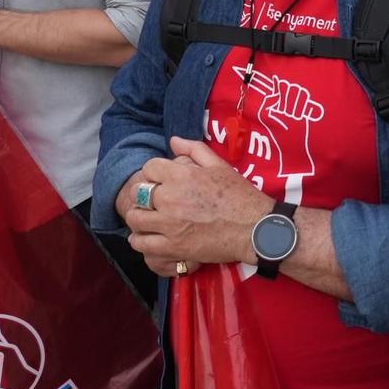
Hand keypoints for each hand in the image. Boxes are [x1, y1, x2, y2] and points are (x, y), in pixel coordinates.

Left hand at [124, 137, 272, 276]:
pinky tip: (148, 236)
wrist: (254, 229)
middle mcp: (170, 199)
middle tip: (154, 200)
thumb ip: (194, 149)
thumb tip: (173, 140)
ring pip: (134, 218)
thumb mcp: (220, 165)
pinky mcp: (172, 247)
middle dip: (143, 193)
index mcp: (181, 176)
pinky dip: (139, 239)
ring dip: (139, 216)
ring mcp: (169, 225)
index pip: (149, 168)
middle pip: (137, 192)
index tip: (161, 180)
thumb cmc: (240, 196)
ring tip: (148, 218)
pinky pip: (141, 243)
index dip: (154, 172)